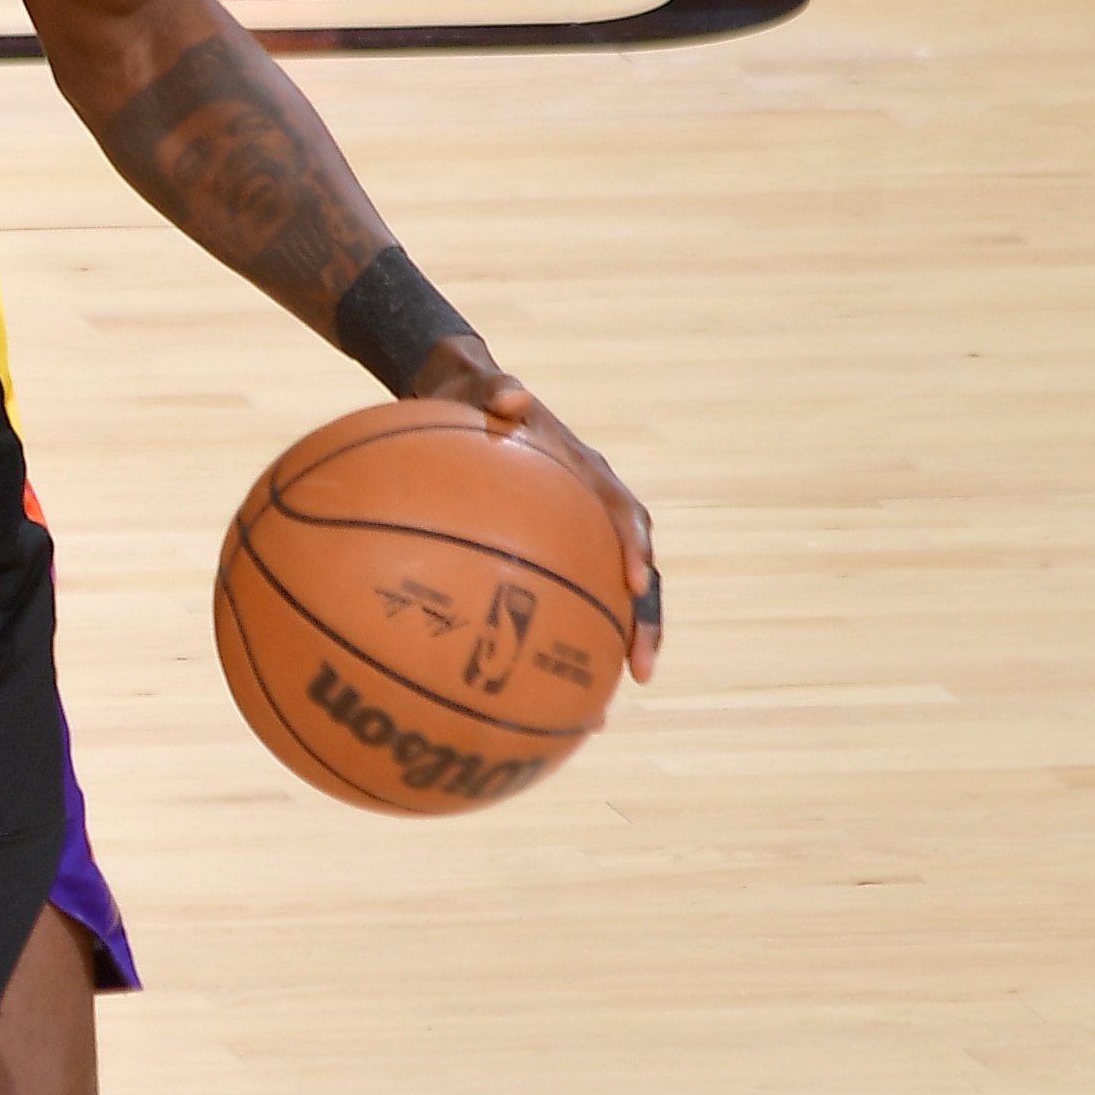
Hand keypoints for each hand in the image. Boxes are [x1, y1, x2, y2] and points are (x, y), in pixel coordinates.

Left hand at [408, 336, 659, 683]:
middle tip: (639, 669)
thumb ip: (492, 389)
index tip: (634, 583)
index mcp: (584, 471)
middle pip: (632, 573)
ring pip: (601, 601)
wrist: (451, 391)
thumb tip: (511, 396)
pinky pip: (553, 605)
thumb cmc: (464, 389)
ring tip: (597, 711)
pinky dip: (549, 648)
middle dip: (642, 622)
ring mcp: (567, 536)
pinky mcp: (540, 554)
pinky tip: (530, 700)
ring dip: (605, 650)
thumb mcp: (473, 383)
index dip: (633, 548)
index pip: (623, 513)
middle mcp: (586, 509)